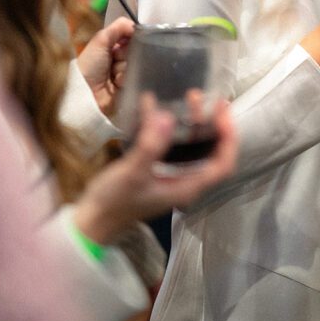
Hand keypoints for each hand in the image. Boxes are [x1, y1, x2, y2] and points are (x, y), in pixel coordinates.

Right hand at [73, 97, 237, 244]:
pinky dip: (177, 129)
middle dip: (212, 123)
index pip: (223, 163)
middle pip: (212, 152)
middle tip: (200, 97)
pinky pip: (178, 148)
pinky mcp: (159, 173)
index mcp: (187, 188)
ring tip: (189, 98)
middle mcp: (186, 183)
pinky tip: (166, 112)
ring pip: (196, 149)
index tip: (221, 109)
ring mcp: (173, 178)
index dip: (228, 136)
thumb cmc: (114, 201)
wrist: (90, 222)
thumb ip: (151, 146)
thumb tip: (168, 117)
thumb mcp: (132, 172)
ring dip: (197, 124)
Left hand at [76, 17, 134, 115]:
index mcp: (113, 46)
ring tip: (113, 76)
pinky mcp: (130, 87)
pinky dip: (127, 80)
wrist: (86, 94)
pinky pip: (137, 78)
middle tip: (115, 59)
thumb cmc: (90, 64)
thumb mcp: (101, 39)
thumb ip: (119, 27)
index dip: (132, 38)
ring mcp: (125, 73)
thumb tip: (137, 25)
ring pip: (137, 64)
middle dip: (126, 54)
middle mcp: (120, 59)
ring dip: (125, 69)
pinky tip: (117, 84)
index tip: (128, 40)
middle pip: (136, 50)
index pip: (132, 37)